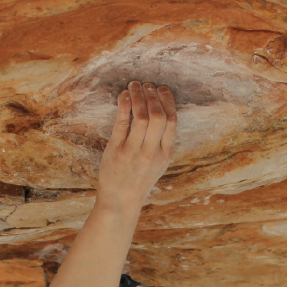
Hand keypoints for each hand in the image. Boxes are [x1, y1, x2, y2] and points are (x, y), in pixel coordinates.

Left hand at [97, 81, 176, 211]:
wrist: (120, 202)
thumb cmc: (139, 180)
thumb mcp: (158, 164)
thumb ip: (161, 142)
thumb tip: (162, 112)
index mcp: (164, 154)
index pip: (171, 121)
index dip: (168, 101)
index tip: (163, 89)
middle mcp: (150, 152)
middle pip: (157, 116)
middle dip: (153, 95)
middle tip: (147, 85)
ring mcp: (132, 152)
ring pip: (139, 116)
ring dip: (137, 96)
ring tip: (134, 85)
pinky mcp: (115, 151)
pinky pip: (121, 123)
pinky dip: (123, 106)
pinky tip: (123, 95)